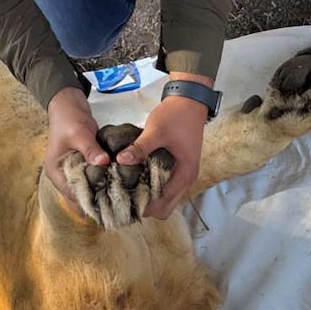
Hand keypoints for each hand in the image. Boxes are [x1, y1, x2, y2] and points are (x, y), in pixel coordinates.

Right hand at [43, 87, 108, 209]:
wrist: (69, 105)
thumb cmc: (68, 119)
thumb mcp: (78, 133)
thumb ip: (90, 149)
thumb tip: (104, 162)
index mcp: (56, 173)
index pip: (73, 195)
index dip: (91, 201)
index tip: (111, 201)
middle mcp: (64, 177)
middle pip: (80, 199)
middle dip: (98, 201)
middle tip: (120, 202)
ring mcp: (74, 172)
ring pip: (89, 191)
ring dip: (102, 193)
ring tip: (122, 195)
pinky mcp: (84, 166)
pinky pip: (95, 180)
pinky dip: (104, 182)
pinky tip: (120, 184)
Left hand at [115, 76, 209, 218]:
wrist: (190, 101)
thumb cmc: (176, 115)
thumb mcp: (156, 130)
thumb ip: (140, 147)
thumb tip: (120, 161)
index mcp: (184, 174)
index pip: (162, 205)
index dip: (143, 207)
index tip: (122, 202)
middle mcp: (187, 179)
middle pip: (165, 208)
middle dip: (145, 207)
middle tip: (123, 198)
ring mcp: (184, 175)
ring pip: (166, 200)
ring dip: (149, 199)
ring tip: (127, 190)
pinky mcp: (179, 168)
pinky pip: (166, 188)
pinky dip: (153, 189)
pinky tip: (137, 180)